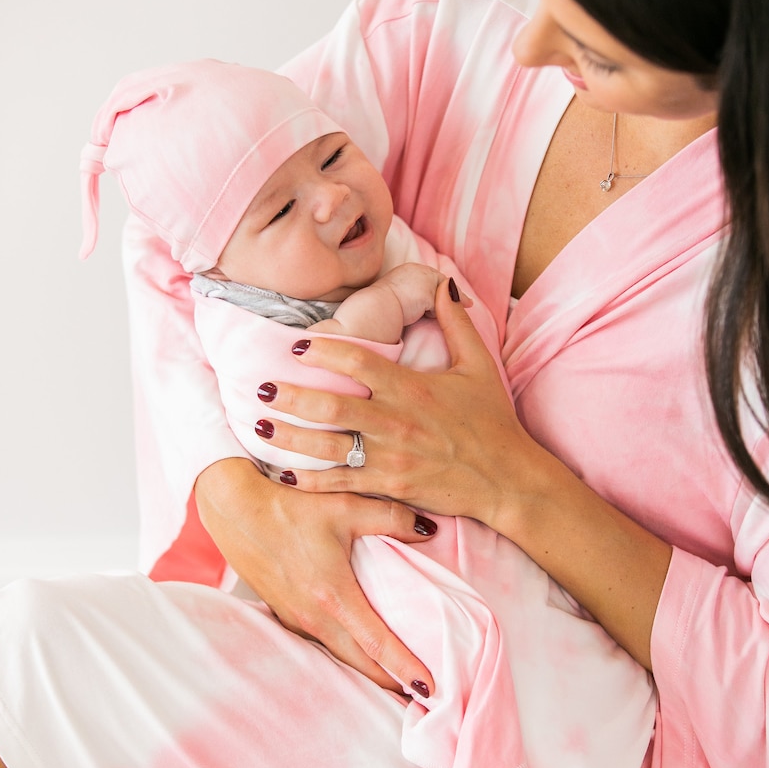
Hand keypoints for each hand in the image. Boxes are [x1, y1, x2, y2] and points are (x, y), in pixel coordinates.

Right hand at [194, 457, 436, 693]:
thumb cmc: (290, 505)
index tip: (430, 688)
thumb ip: (393, 517)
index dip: (406, 668)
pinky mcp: (283, 612)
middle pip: (360, 664)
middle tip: (423, 694)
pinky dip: (344, 653)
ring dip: (367, 670)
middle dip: (392, 682)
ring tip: (397, 678)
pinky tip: (357, 649)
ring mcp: (294, 618)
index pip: (377, 644)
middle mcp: (313, 616)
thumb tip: (429, 530)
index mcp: (333, 595)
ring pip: (339, 656)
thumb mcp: (346, 506)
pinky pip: (320, 643)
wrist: (235, 508)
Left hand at [250, 279, 531, 528]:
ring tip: (260, 424)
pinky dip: (309, 481)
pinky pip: (341, 484)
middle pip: (332, 406)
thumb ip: (455, 321)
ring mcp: (390, 457)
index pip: (360, 361)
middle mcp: (395, 421)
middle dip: (293, 396)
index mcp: (412, 388)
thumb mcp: (479, 364)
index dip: (325, 350)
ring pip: (328, 446)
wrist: (508, 478)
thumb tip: (443, 281)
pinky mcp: (389, 487)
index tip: (296, 345)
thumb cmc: (493, 421)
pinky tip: (283, 472)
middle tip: (261, 387)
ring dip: (290, 436)